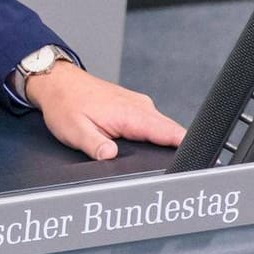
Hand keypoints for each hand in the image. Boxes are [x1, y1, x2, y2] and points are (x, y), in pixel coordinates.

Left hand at [26, 61, 185, 160]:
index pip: (169, 132)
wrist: (58, 82)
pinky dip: (157, 135)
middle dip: (180, 149)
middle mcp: (140, 106)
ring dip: (168, 143)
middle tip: (182, 171)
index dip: (186, 147)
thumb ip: (94, 145)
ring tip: (170, 163)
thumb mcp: (75, 130)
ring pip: (163, 128)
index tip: (195, 161)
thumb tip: (111, 157)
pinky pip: (153, 123)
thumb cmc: (65, 103)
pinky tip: (154, 147)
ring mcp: (138, 105)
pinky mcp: (134, 107)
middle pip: (171, 132)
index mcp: (130, 113)